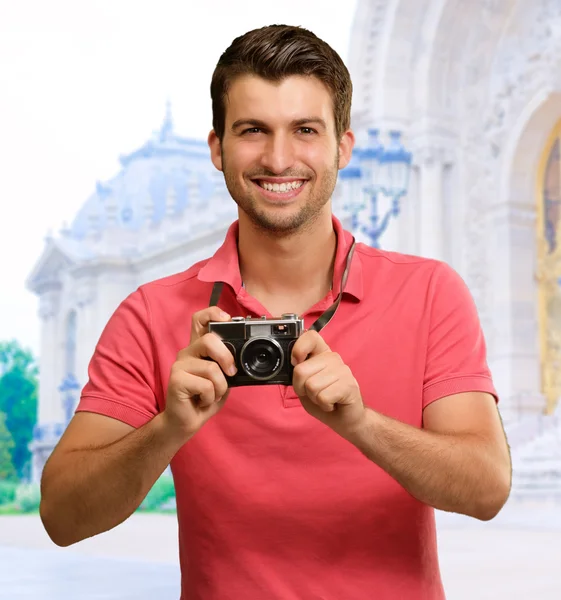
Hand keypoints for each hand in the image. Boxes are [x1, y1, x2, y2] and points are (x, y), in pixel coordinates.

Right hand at [163, 306, 236, 440]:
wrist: (185, 422)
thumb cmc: (204, 398)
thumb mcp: (222, 379)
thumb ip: (228, 365)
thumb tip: (242, 359)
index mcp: (198, 349)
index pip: (200, 320)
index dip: (213, 313)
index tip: (227, 318)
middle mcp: (187, 352)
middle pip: (209, 340)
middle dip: (226, 358)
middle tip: (231, 373)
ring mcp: (179, 365)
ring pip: (211, 368)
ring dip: (220, 387)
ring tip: (212, 395)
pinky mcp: (176, 379)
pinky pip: (205, 385)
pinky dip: (210, 397)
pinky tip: (202, 401)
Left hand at [291, 330, 365, 437]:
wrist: (345, 419)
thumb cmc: (323, 400)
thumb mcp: (304, 385)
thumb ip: (297, 373)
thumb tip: (292, 363)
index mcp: (321, 354)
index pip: (310, 336)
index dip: (298, 348)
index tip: (296, 362)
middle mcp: (332, 358)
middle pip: (301, 370)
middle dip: (301, 388)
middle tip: (313, 393)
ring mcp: (343, 370)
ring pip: (311, 386)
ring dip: (314, 398)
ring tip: (325, 398)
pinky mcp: (349, 385)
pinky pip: (323, 397)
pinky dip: (324, 405)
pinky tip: (332, 403)